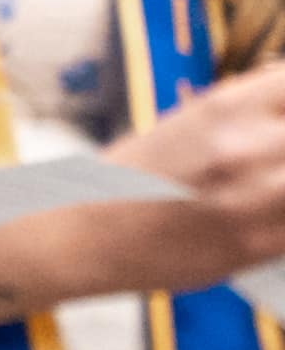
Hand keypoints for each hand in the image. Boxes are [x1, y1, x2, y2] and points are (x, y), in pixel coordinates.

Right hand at [0, 65, 284, 299]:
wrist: (85, 235)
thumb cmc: (133, 180)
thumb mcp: (192, 125)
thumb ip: (254, 114)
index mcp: (227, 107)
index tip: (283, 117)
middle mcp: (249, 145)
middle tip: (273, 155)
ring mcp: (259, 196)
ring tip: (269, 183)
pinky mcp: (262, 243)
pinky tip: (270, 213)